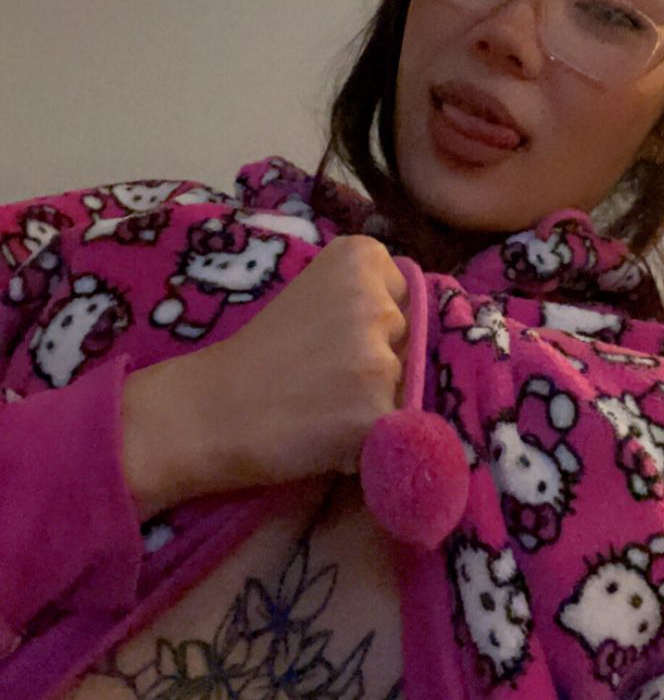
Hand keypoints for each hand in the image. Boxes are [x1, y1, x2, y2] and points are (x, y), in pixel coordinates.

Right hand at [183, 235, 409, 493]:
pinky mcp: (376, 414)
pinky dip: (369, 441)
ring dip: (375, 403)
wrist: (209, 410)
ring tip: (322, 408)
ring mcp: (377, 360)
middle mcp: (375, 301)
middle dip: (379, 362)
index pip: (406, 296)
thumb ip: (366, 296)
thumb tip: (419, 322)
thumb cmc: (259, 354)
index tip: (330, 335)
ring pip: (405, 387)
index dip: (373, 325)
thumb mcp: (313, 293)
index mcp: (360, 259)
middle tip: (321, 376)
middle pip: (409, 341)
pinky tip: (327, 436)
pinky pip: (397, 431)